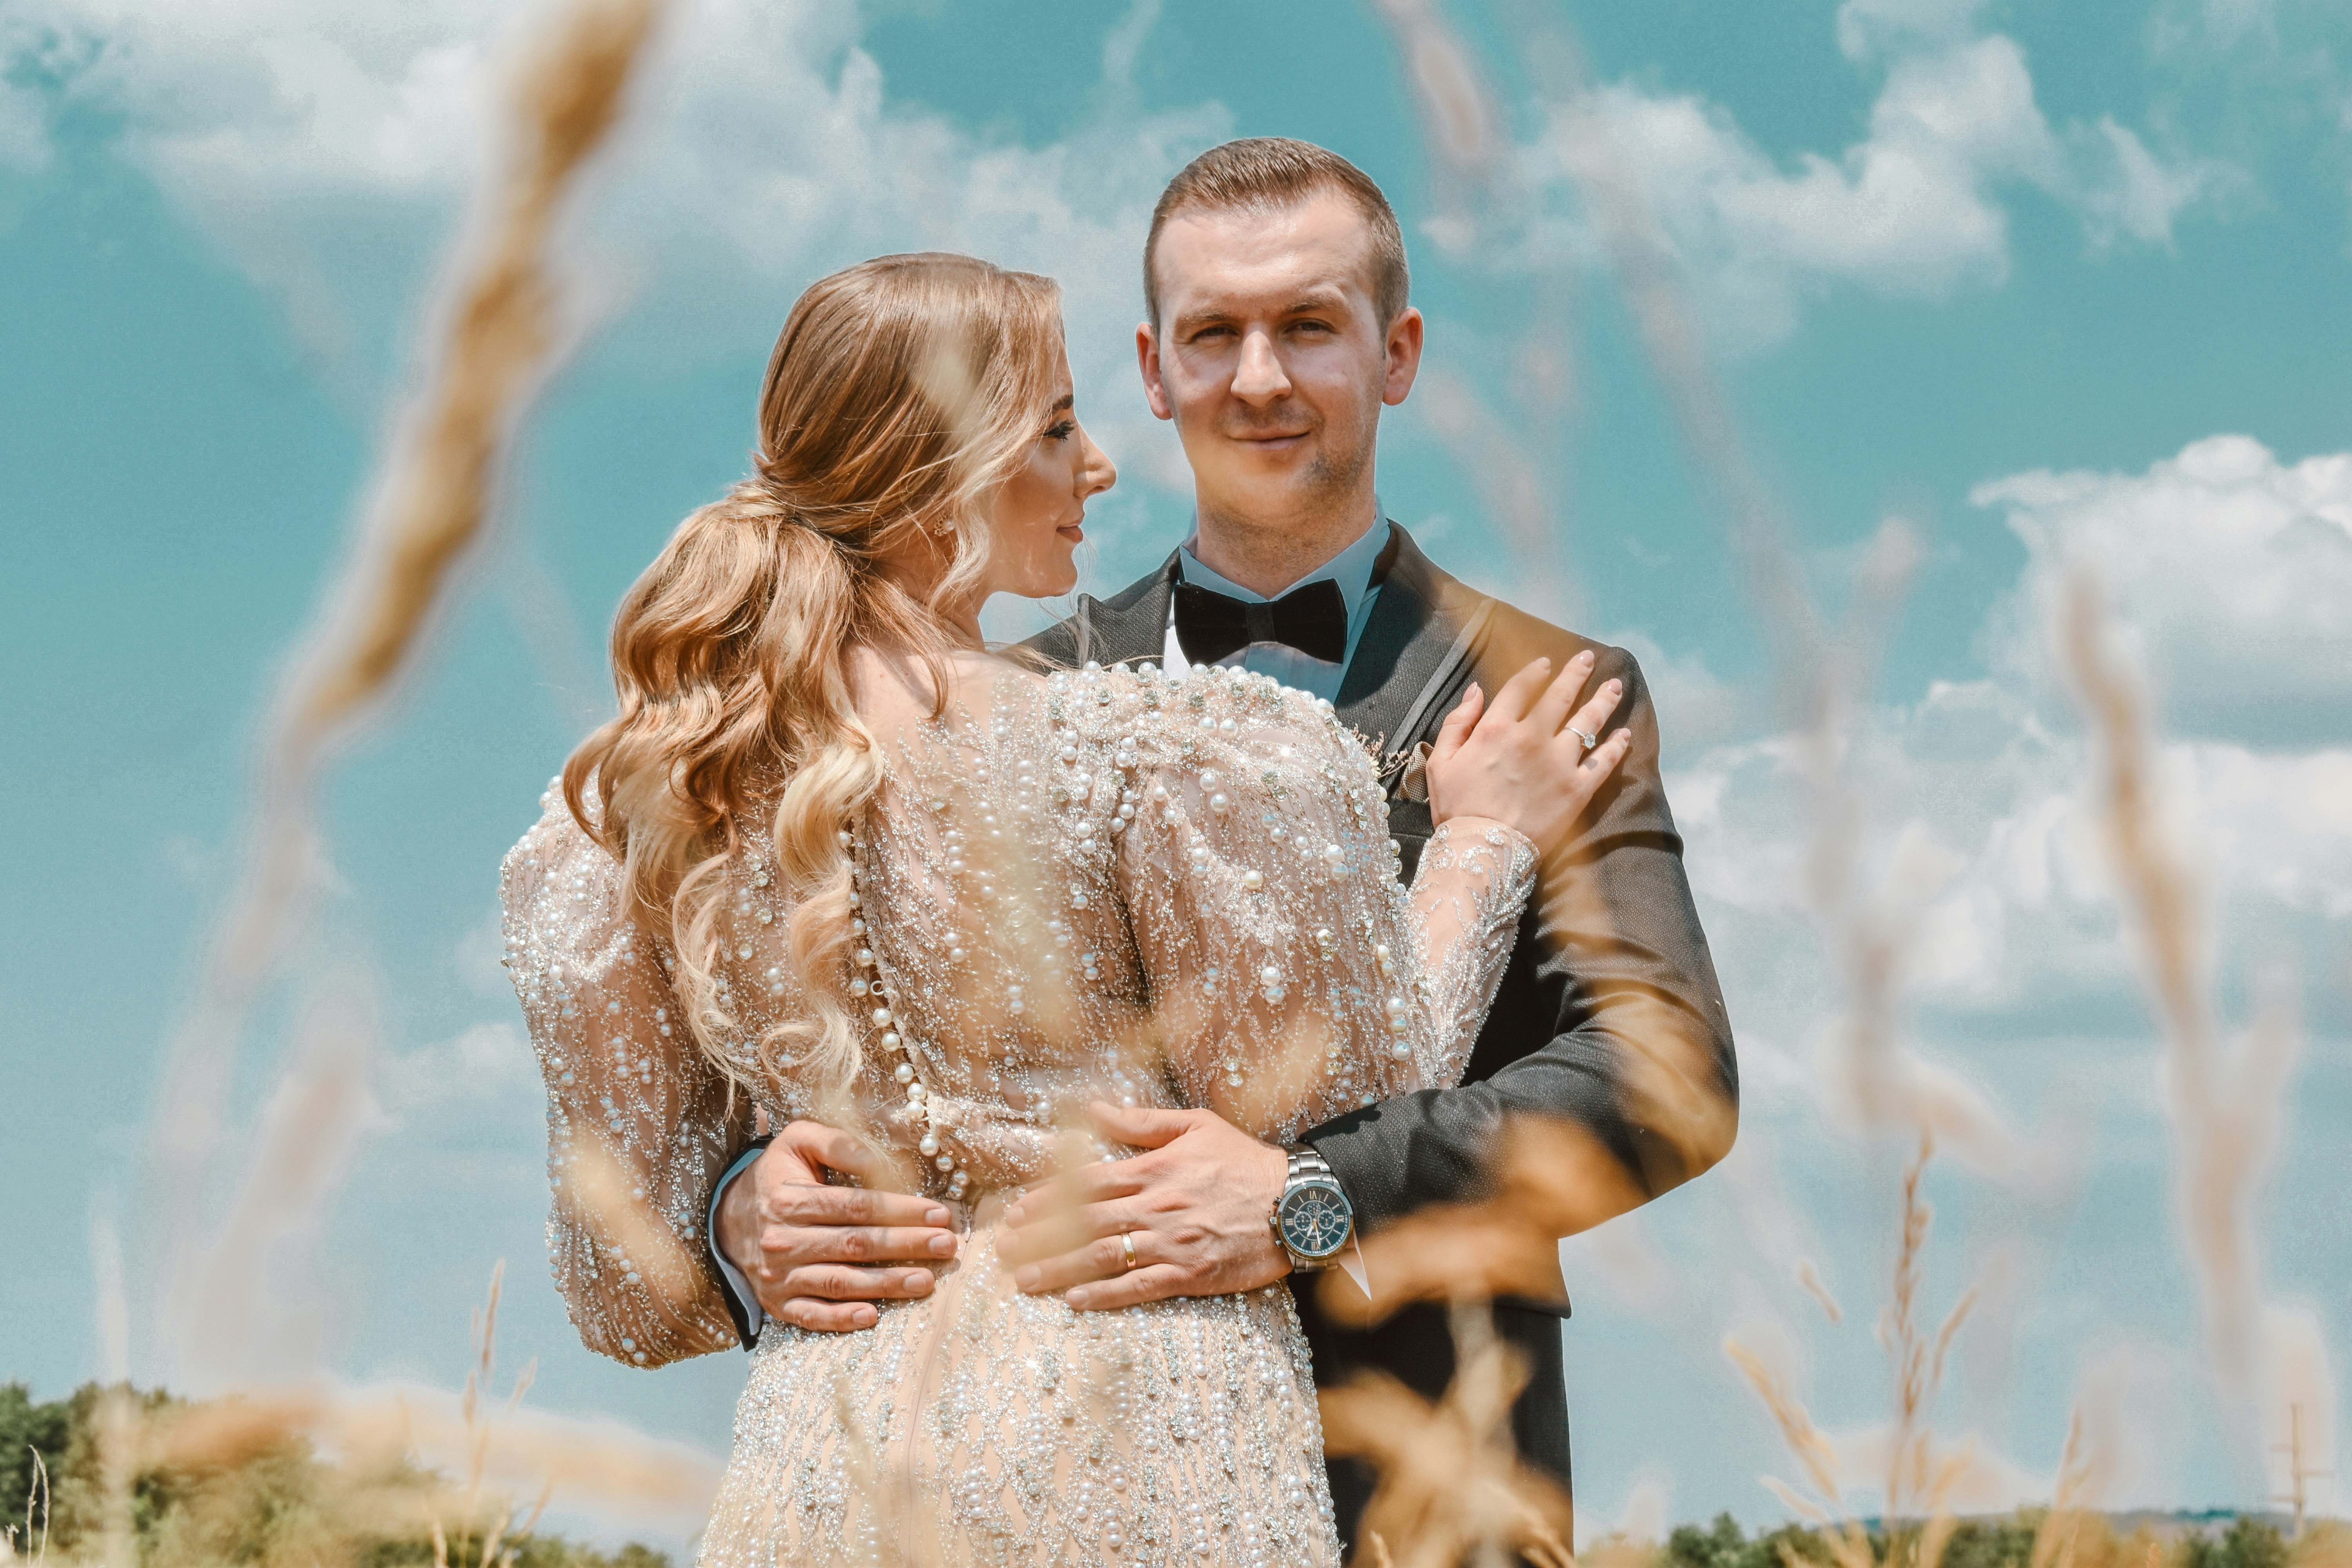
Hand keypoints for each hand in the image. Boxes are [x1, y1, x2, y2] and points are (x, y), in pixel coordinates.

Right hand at [716, 1120, 959, 1331]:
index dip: (900, 1210)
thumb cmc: (778, 1174)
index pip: (855, 1206)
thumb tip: (880, 1160)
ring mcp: (778, 1275)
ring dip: (886, 1284)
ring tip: (926, 1281)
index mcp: (789, 1198)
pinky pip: (811, 1315)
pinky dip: (840, 1319)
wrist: (728, 1216)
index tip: (939, 1212)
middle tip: (946, 1245)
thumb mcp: (798, 1141)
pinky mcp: (777, 1302)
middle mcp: (782, 1239)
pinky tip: (872, 1317)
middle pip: (854, 1244)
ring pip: (839, 1282)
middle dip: (905, 1246)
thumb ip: (838, 1143)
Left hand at [997, 1104, 1289, 1310]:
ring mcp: (1173, 1242)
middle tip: (1003, 1252)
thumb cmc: (1245, 1160)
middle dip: (1040, 1238)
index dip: (1046, 1198)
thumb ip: (1140, 1120)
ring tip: (1025, 1281)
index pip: (1086, 1184)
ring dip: (1060, 1270)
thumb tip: (1093, 1106)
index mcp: (1154, 1169)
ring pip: (1105, 1256)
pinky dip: (1106, 1294)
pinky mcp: (1193, 1274)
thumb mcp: (1195, 1125)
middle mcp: (1156, 1206)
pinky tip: (1076, 1301)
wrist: (1299, 1201)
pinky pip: (1141, 1287)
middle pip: (1085, 1223)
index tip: (1014, 1212)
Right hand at [1424, 649, 1631, 853]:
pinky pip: (1603, 762)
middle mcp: (1531, 738)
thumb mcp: (1440, 762)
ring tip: (1615, 687)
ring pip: (1587, 721)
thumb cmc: (1456, 810)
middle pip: (1559, 696)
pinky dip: (1617, 746)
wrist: (1481, 852)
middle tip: (1587, 659)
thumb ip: (1458, 723)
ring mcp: (1558, 762)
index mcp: (1496, 729)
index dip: (1533, 672)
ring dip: (1603, 700)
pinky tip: (1625, 734)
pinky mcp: (1577, 788)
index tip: (1545, 663)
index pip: (1519, 688)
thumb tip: (1476, 691)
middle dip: (1575, 673)